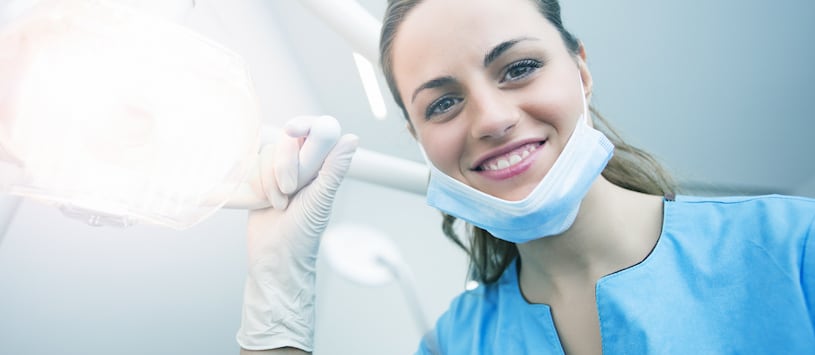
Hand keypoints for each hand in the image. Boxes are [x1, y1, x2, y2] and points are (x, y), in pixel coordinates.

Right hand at [236, 116, 357, 351]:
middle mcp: (304, 166)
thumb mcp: (320, 201)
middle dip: (284, 165)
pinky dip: (255, 184)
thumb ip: (334, 170)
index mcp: (324, 167)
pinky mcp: (259, 181)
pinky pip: (252, 166)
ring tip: (278, 204)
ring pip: (268, 152)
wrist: (272, 260)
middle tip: (290, 191)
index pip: (318, 129)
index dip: (305, 124)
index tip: (291, 129)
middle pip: (288, 140)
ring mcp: (280, 172)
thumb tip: (351, 138)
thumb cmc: (302, 236)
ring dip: (269, 180)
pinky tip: (262, 203)